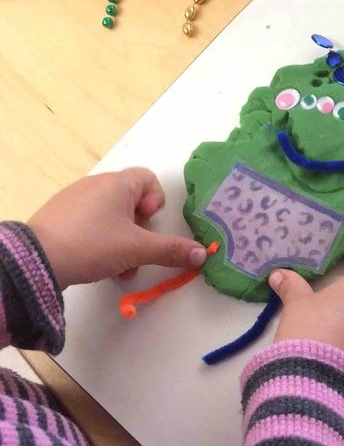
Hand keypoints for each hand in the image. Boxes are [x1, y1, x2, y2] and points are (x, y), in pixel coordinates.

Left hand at [28, 168, 206, 289]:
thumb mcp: (137, 249)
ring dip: (122, 240)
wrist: (38, 260)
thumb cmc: (93, 245)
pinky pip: (90, 223)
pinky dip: (100, 240)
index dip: (156, 200)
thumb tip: (203, 254)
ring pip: (111, 216)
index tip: (148, 223)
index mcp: (117, 183)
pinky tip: (96, 264)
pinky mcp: (60, 215)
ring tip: (118, 267)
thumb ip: (171, 250)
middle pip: (131, 201)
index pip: (148, 178)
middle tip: (136, 252)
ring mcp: (75, 198)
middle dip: (139, 230)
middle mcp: (96, 184)